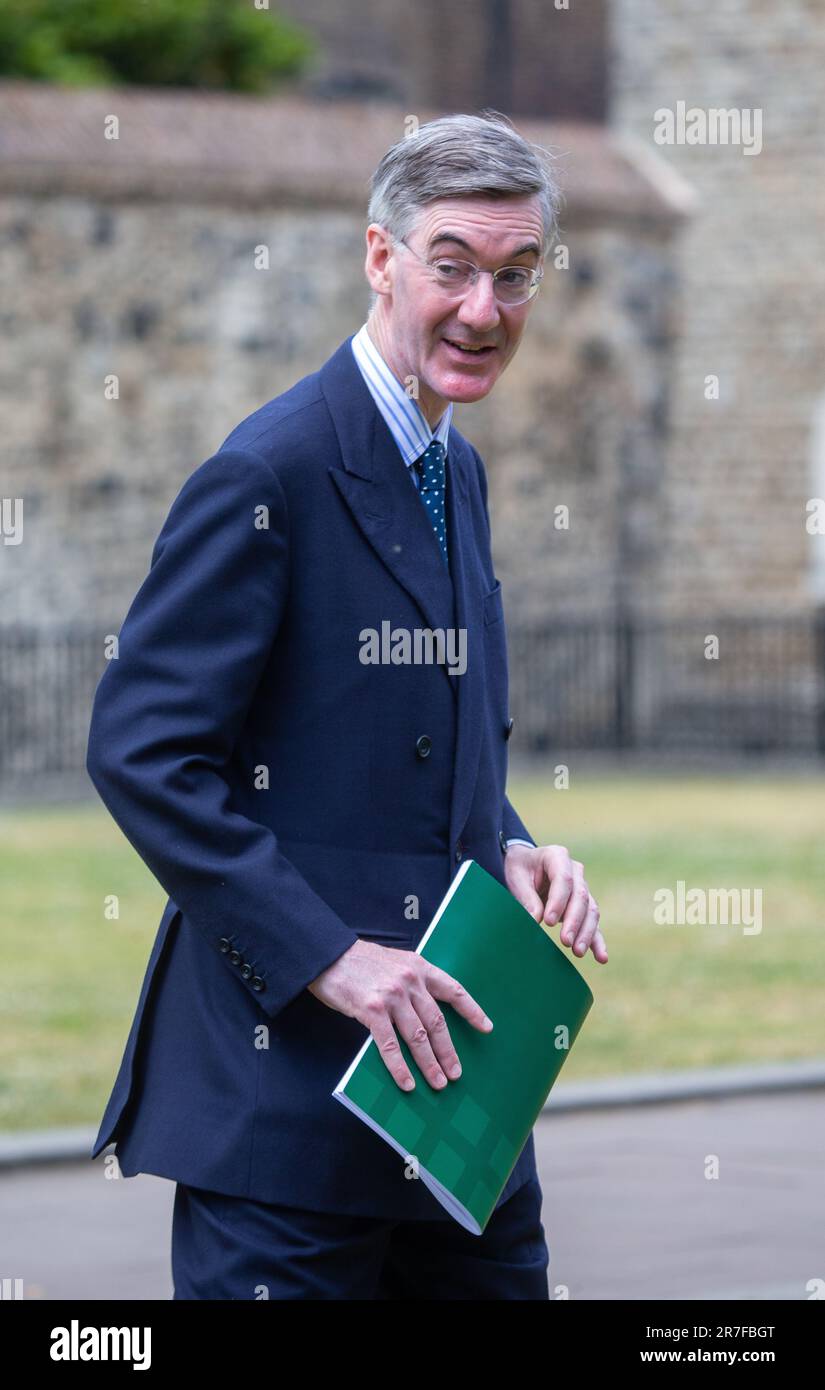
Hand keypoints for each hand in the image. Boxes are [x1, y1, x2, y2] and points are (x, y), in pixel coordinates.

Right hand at [307, 938, 493, 1091]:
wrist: (328, 955)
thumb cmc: (360, 963)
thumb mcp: (395, 963)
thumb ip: (412, 983)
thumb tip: (426, 1016)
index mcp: (419, 967)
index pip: (453, 990)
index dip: (472, 1010)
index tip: (486, 1028)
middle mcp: (410, 981)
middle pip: (437, 1022)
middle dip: (448, 1051)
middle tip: (456, 1073)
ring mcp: (392, 996)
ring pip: (418, 1037)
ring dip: (430, 1064)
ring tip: (438, 1083)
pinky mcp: (372, 1011)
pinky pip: (390, 1045)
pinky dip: (400, 1068)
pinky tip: (407, 1082)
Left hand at [504, 843, 607, 963]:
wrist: (526, 866)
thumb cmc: (520, 869)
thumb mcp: (516, 877)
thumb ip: (526, 897)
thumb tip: (536, 920)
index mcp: (557, 856)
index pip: (563, 879)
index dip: (558, 901)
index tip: (547, 922)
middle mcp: (575, 871)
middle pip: (581, 896)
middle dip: (574, 920)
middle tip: (565, 941)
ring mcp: (583, 888)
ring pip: (591, 910)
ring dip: (586, 932)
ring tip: (578, 952)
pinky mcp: (584, 905)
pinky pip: (594, 923)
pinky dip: (597, 940)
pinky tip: (601, 957)